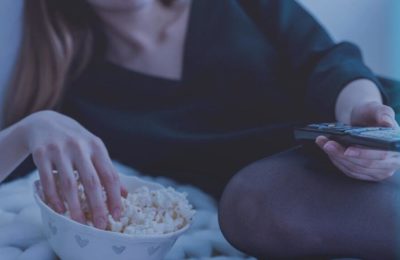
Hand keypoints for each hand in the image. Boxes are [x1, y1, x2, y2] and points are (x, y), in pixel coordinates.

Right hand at [22, 111, 123, 228]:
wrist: (45, 123)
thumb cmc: (75, 141)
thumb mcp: (94, 150)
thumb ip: (107, 170)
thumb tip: (125, 194)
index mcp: (96, 147)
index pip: (110, 175)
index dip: (115, 197)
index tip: (118, 215)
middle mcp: (80, 147)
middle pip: (92, 182)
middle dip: (97, 206)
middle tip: (100, 225)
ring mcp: (59, 150)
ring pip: (69, 184)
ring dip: (75, 206)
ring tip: (79, 223)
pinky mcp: (41, 154)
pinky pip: (48, 180)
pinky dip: (54, 197)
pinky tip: (59, 210)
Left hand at [316, 101, 399, 180]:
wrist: (365, 121)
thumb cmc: (372, 115)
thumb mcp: (377, 109)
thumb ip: (383, 113)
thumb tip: (386, 122)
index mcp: (397, 148)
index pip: (381, 155)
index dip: (364, 154)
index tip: (347, 150)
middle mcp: (392, 163)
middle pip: (364, 165)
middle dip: (342, 154)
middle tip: (327, 144)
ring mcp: (379, 171)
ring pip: (354, 169)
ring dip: (336, 157)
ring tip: (323, 143)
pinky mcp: (367, 174)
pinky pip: (349, 171)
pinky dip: (336, 160)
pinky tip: (327, 149)